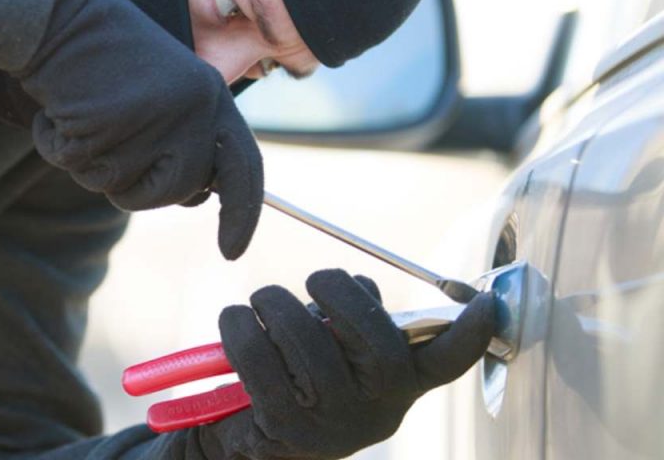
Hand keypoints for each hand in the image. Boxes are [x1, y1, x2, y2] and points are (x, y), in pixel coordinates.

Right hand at [11, 0, 262, 259]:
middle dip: (135, 182)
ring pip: (120, 187)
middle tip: (108, 134)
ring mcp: (152, 119)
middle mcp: (193, 109)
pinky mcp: (108, 124)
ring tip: (84, 109)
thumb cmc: (101, 53)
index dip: (242, 214)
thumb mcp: (162, 93)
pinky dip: (57, 142)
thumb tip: (194, 195)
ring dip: (90, 161)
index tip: (233, 251)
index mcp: (211, 96)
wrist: (53, 10)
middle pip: (174, 192)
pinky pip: (75, 165)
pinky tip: (60, 105)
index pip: (244, 168)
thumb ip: (184, 140)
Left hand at [201, 269, 495, 458]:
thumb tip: (361, 291)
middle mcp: (375, 411)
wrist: (251, 440)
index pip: (444, 362)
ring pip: (307, 340)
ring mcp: (331, 425)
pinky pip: (257, 357)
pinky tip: (235, 321)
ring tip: (260, 303)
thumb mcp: (341, 350)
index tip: (487, 304)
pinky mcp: (282, 428)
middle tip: (308, 281)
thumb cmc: (301, 376)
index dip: (469, 335)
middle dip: (335, 291)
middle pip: (373, 339)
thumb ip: (358, 318)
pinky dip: (238, 325)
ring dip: (274, 303)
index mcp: (397, 385)